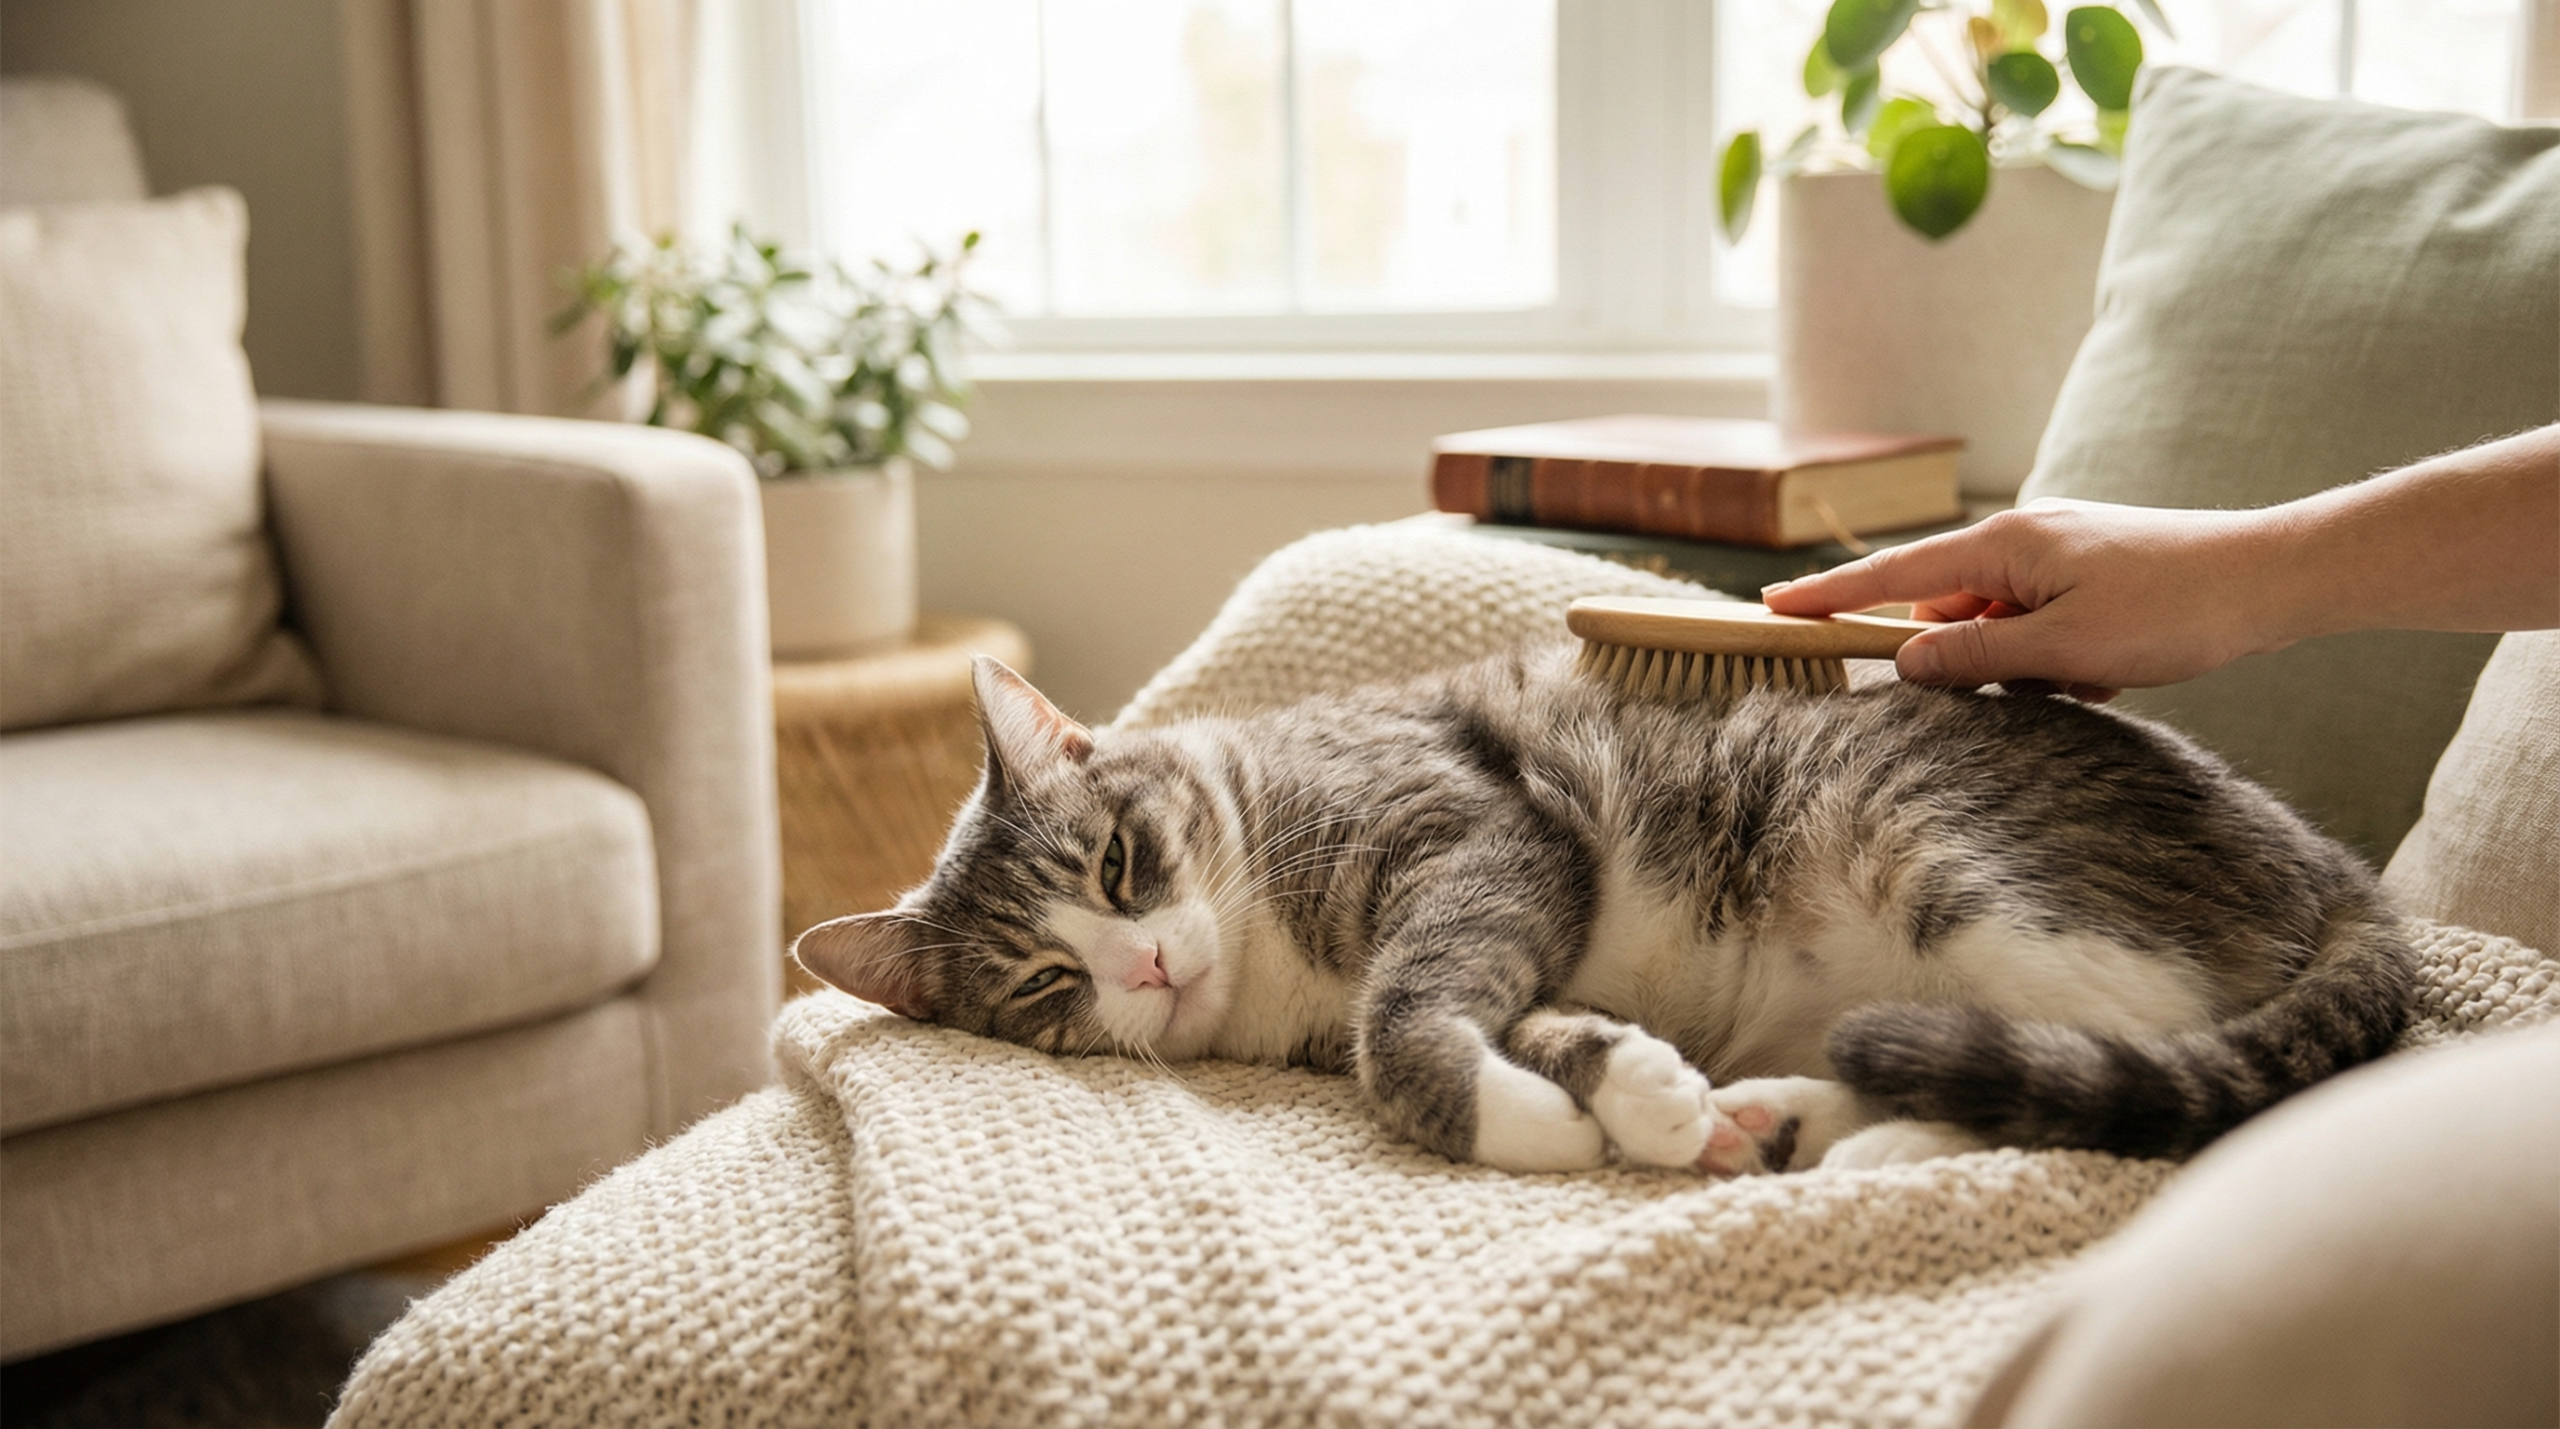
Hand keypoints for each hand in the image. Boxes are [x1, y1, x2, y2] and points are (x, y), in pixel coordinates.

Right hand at [1760, 499, 2287, 699]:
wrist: (2276, 578)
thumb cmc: (2175, 608)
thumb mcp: (2065, 650)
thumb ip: (1976, 656)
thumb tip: (1905, 661)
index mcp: (2005, 543)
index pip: (1892, 575)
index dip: (1829, 596)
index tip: (1772, 606)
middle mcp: (2022, 537)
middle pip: (1947, 607)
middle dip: (1972, 656)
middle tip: (2033, 682)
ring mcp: (2057, 553)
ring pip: (1998, 624)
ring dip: (2024, 663)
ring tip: (2089, 676)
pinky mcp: (2089, 572)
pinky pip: (2040, 624)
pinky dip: (2059, 656)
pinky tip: (2109, 669)